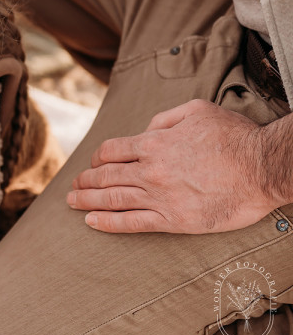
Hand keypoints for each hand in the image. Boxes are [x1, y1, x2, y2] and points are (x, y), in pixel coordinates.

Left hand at [66, 99, 282, 234]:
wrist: (262, 168)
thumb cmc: (234, 137)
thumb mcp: (197, 110)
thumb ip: (166, 119)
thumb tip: (147, 130)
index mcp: (154, 143)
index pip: (112, 151)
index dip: (97, 157)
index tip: (92, 163)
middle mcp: (151, 171)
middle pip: (106, 176)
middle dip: (86, 181)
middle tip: (72, 186)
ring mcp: (160, 197)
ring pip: (113, 200)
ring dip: (88, 201)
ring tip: (73, 202)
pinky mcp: (174, 221)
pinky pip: (133, 224)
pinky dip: (109, 223)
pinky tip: (92, 222)